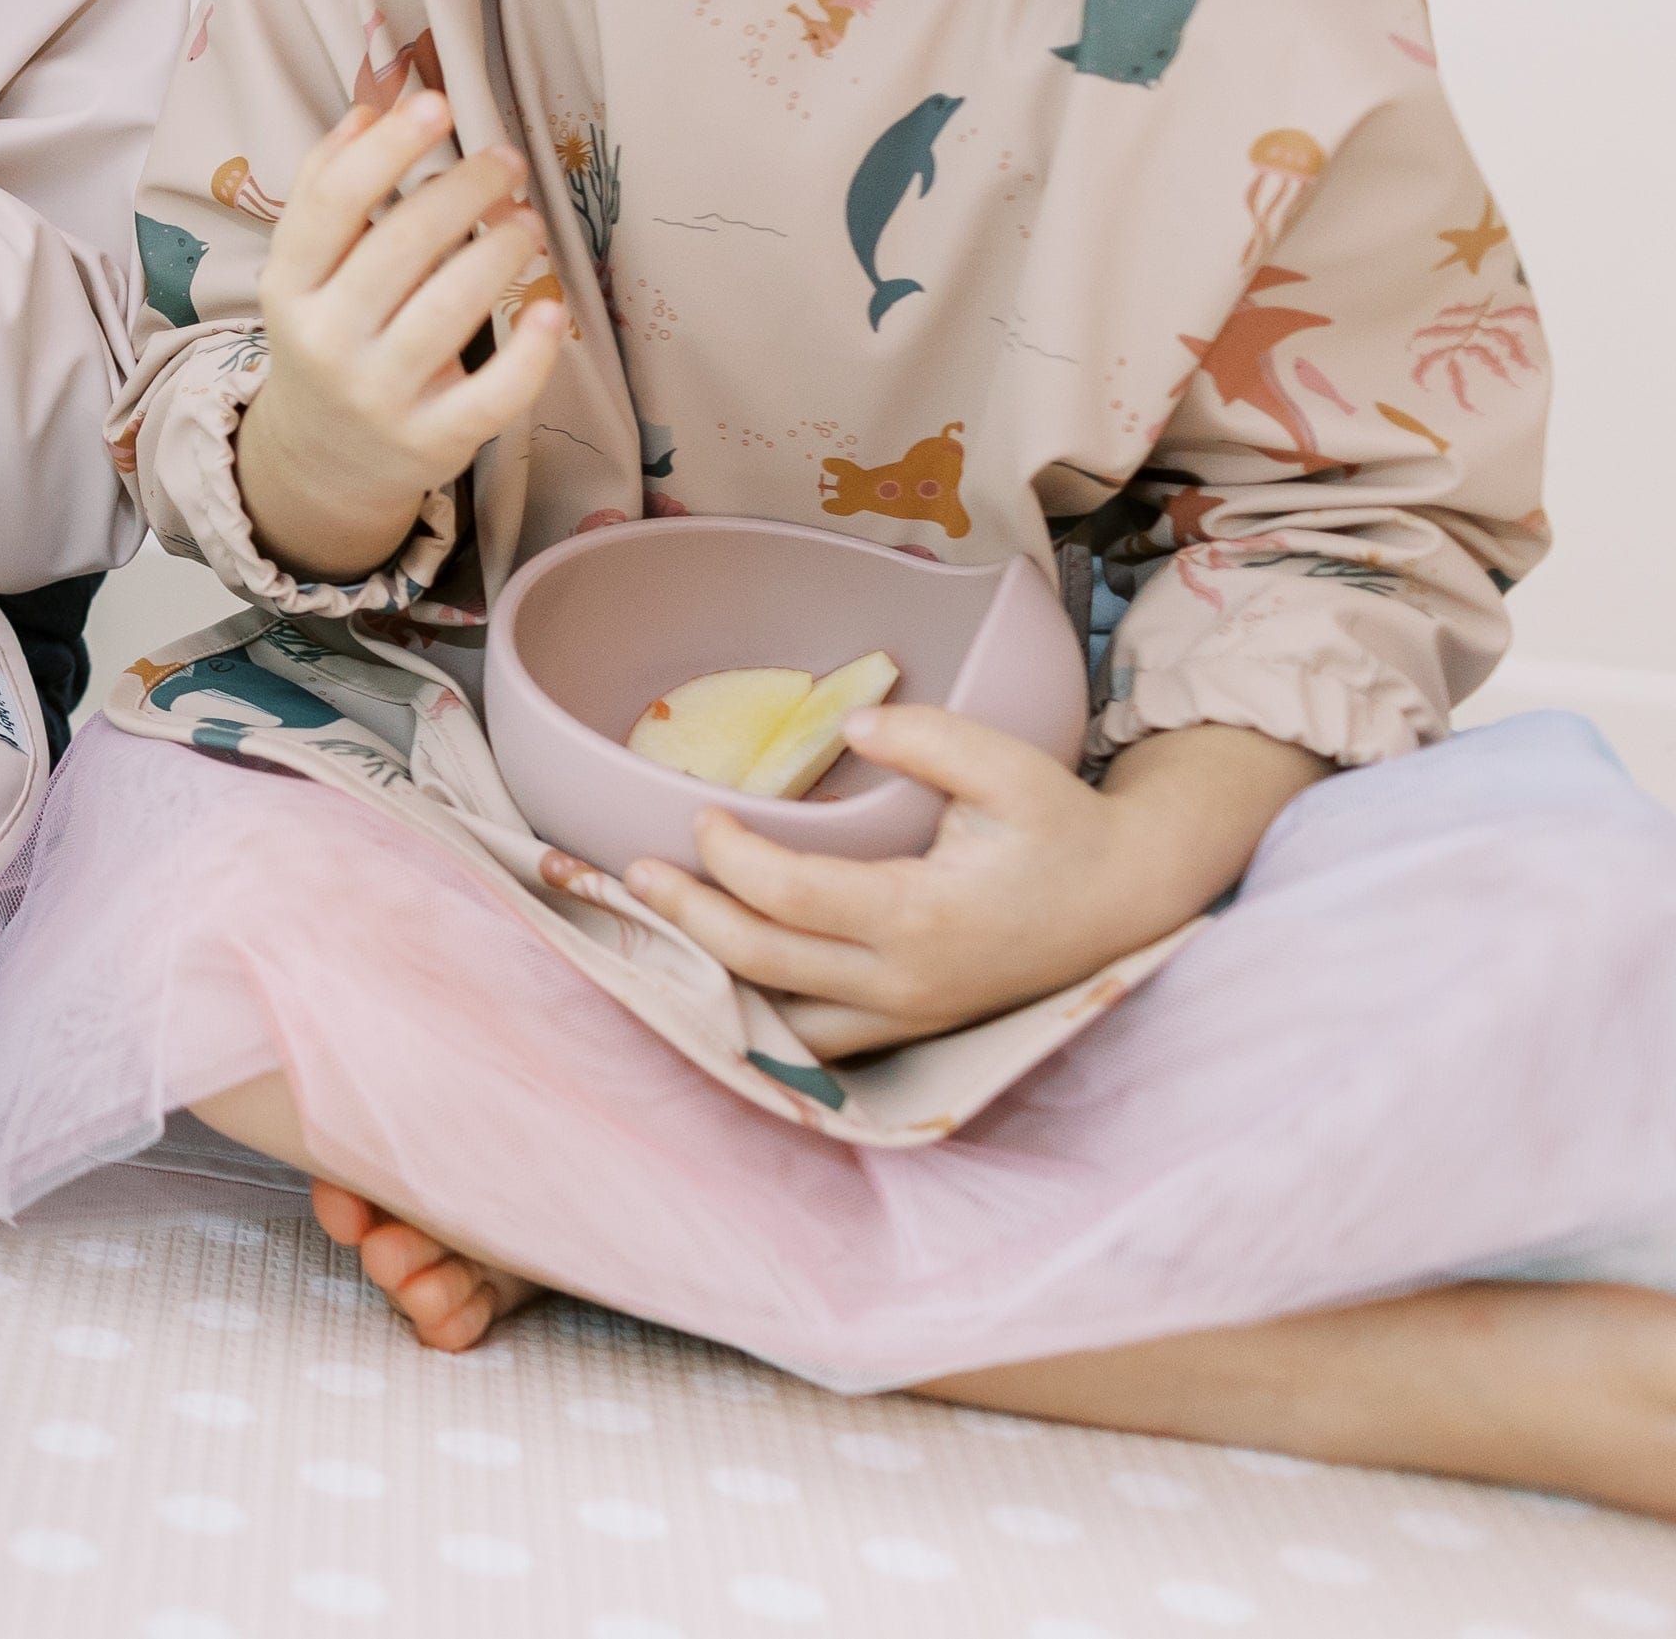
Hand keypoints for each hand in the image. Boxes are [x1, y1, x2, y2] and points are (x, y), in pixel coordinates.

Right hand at [230, 94, 566, 584]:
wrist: (323, 461)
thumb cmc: (330, 335)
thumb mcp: (305, 269)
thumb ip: (327, 186)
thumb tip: (371, 107)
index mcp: (288, 288)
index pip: (331, 205)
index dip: (387, 149)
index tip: (439, 105)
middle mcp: (325, 342)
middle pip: (399, 249)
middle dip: (463, 191)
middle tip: (507, 161)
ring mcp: (378, 396)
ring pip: (449, 311)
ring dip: (501, 251)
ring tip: (530, 220)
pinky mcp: (432, 441)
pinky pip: (492, 395)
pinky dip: (530, 351)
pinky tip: (553, 306)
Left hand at [625, 712, 1324, 1054]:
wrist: (1124, 900)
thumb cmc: (1059, 826)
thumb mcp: (1009, 766)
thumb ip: (930, 739)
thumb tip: (850, 722)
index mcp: (923, 916)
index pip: (792, 896)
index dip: (732, 857)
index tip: (700, 815)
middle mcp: (904, 980)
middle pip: (763, 963)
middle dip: (688, 917)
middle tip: (634, 875)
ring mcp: (903, 1015)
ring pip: (778, 1018)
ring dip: (708, 977)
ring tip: (654, 928)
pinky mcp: (905, 1026)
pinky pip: (812, 1037)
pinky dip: (754, 1010)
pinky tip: (708, 974)